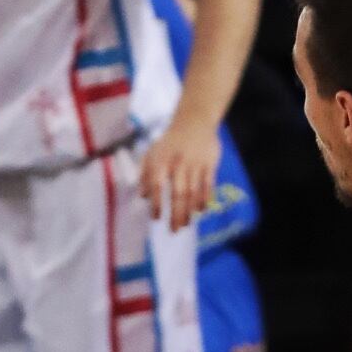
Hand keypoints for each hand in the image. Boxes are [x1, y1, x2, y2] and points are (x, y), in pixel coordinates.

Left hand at [137, 115, 219, 230]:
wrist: (194, 121)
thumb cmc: (170, 141)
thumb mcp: (152, 153)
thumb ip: (145, 174)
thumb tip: (142, 197)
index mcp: (162, 160)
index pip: (158, 185)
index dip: (157, 203)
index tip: (156, 218)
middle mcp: (178, 164)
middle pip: (178, 194)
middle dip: (176, 214)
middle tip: (174, 230)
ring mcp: (195, 165)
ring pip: (193, 192)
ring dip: (190, 210)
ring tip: (186, 224)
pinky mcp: (209, 164)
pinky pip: (208, 185)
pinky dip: (205, 199)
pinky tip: (201, 210)